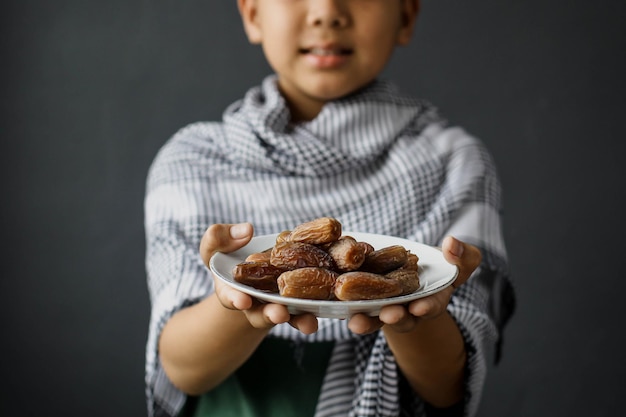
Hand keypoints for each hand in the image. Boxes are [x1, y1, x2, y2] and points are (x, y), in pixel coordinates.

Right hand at [199, 223, 318, 333]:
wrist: (253, 264)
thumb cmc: (229, 253)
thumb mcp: (217, 244)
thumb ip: (219, 238)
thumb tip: (246, 230)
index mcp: (233, 291)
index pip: (231, 296)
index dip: (236, 299)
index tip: (242, 300)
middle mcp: (257, 304)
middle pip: (262, 313)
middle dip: (271, 314)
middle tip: (279, 314)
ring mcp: (280, 304)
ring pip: (289, 316)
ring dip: (299, 320)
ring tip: (310, 324)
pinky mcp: (300, 299)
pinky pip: (310, 306)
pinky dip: (320, 308)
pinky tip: (335, 310)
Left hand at [347, 236, 481, 333]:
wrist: (412, 273)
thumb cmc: (441, 268)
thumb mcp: (458, 263)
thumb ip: (463, 256)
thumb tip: (451, 243)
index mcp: (431, 301)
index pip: (431, 305)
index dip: (426, 307)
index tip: (420, 307)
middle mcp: (406, 310)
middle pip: (400, 317)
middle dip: (394, 316)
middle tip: (389, 314)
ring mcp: (383, 310)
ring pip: (374, 318)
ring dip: (365, 320)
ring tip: (356, 321)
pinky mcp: (362, 304)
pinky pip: (353, 308)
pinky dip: (344, 308)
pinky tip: (334, 306)